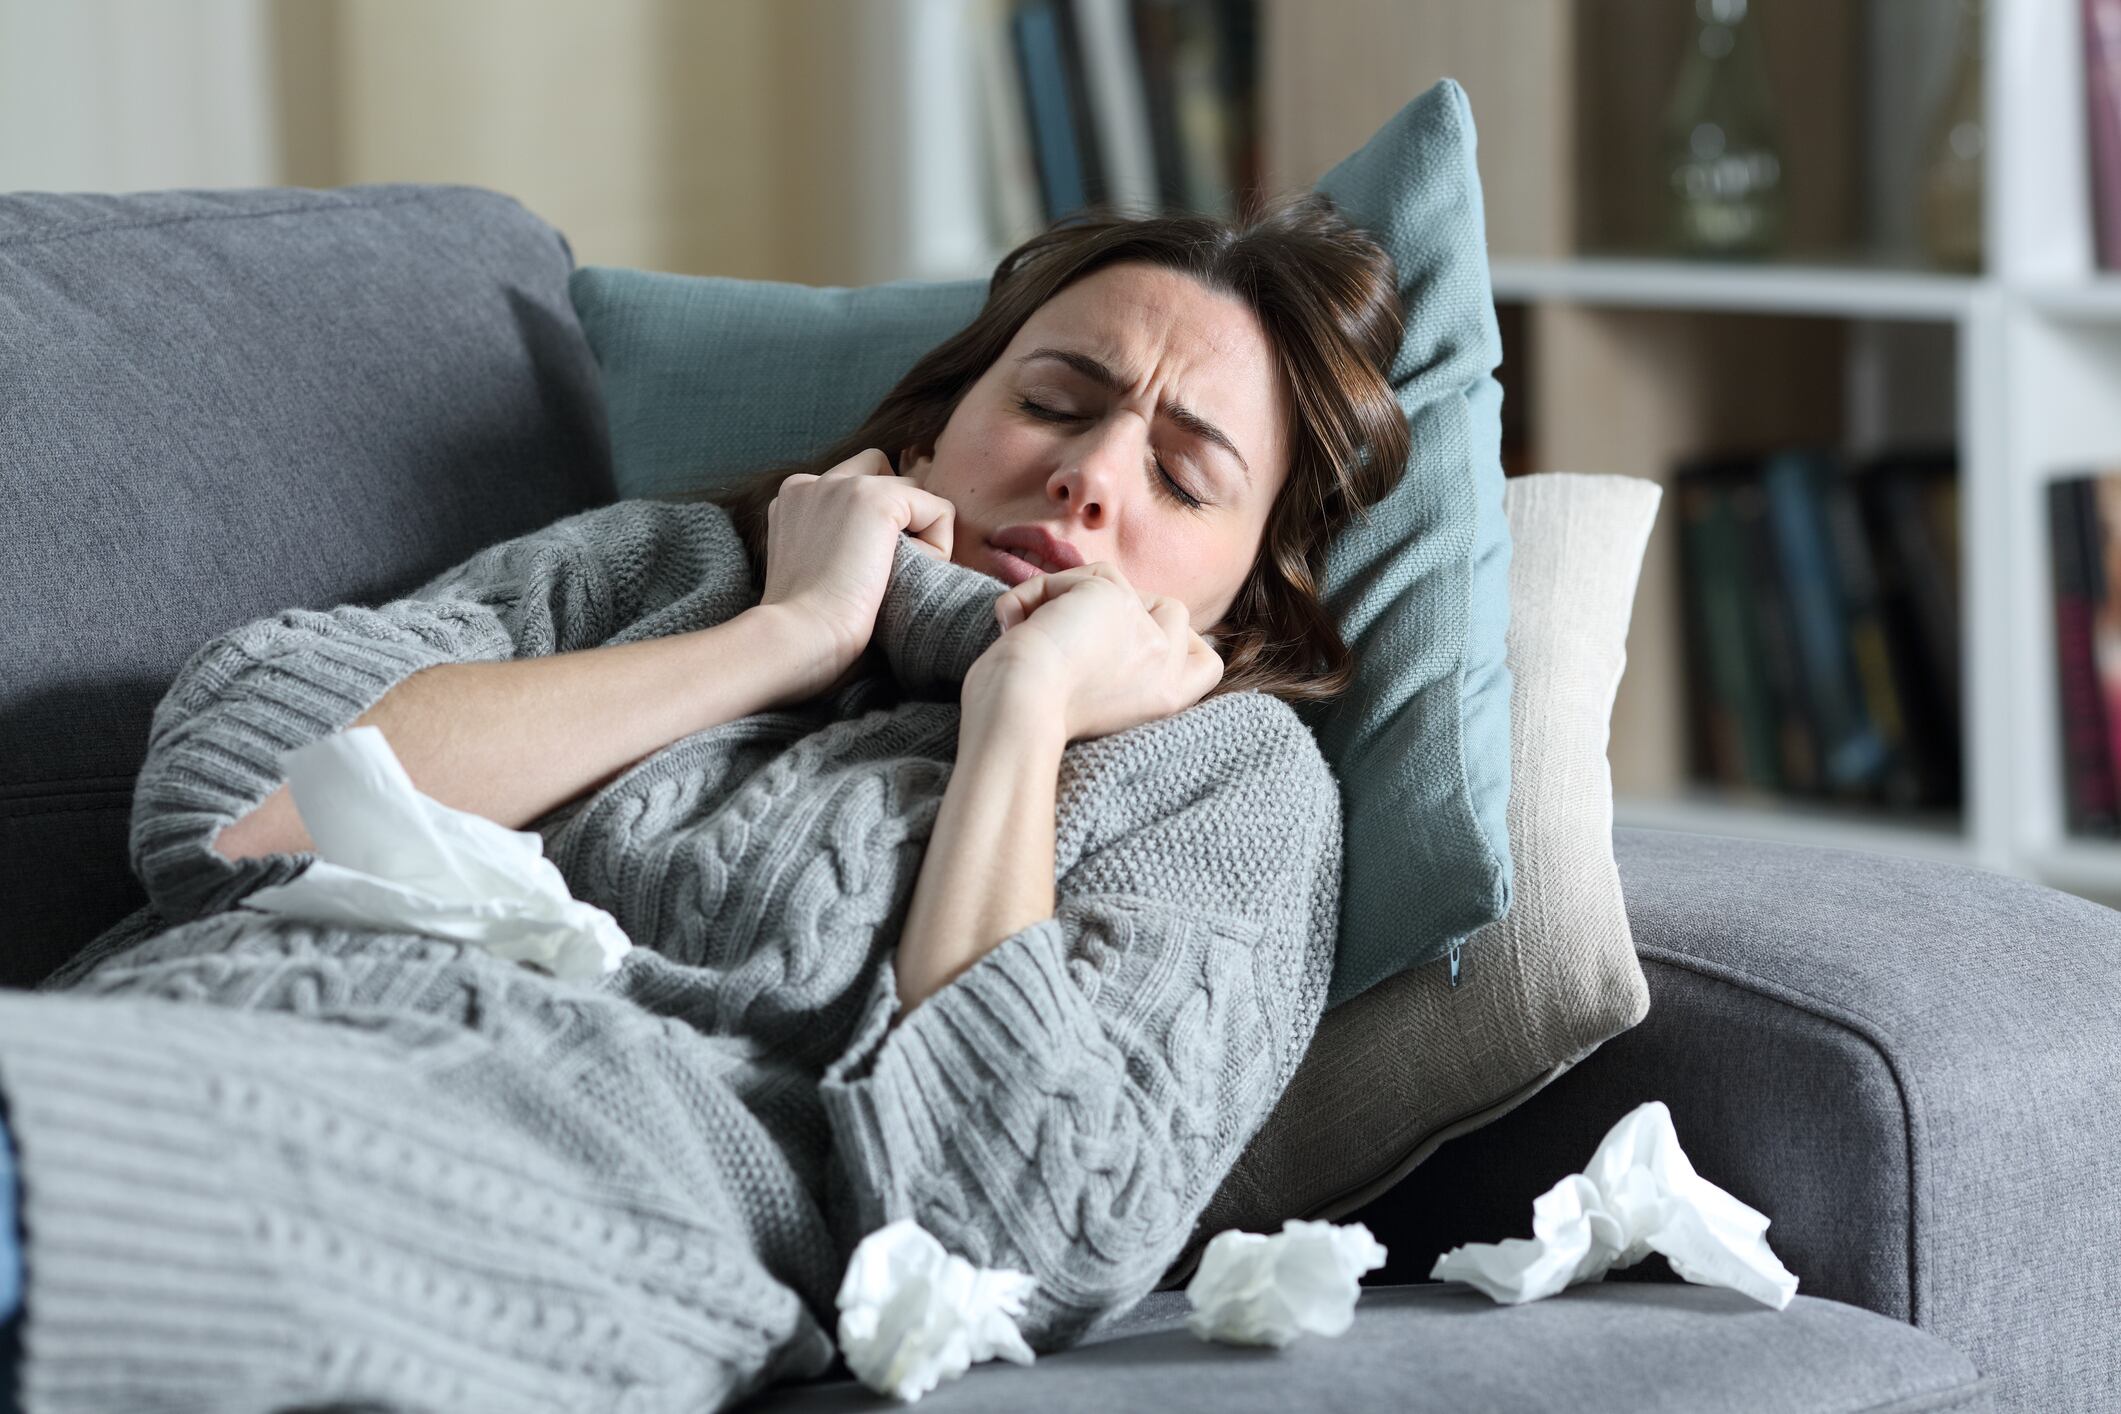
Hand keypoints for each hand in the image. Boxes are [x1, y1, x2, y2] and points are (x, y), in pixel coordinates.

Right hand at [758, 449, 955, 694]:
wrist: (798, 636)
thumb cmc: (806, 626)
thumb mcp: (812, 570)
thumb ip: (834, 543)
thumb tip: (883, 548)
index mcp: (793, 499)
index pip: (853, 487)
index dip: (872, 530)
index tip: (859, 573)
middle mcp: (813, 481)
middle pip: (883, 474)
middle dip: (899, 513)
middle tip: (889, 568)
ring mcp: (844, 485)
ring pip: (914, 492)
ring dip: (919, 532)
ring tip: (895, 578)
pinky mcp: (878, 499)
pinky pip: (939, 510)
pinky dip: (939, 548)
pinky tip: (909, 578)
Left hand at [966, 561, 1223, 741]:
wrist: (1017, 711)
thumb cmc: (1034, 714)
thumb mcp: (1100, 699)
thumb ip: (1123, 663)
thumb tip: (1110, 602)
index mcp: (1164, 701)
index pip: (1205, 665)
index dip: (1184, 643)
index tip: (1144, 644)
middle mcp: (1165, 668)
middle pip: (1172, 610)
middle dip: (1126, 606)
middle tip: (1075, 632)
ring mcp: (1147, 632)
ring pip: (1121, 584)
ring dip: (1070, 597)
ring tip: (1036, 630)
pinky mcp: (1118, 600)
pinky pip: (1085, 574)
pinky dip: (1041, 592)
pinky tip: (1019, 622)